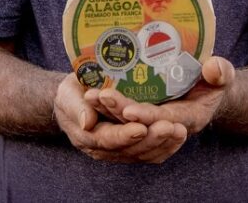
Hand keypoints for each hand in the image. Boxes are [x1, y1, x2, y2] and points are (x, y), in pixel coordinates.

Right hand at [54, 72, 187, 163]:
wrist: (76, 100)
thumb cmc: (72, 94)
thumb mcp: (67, 94)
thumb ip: (76, 107)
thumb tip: (86, 122)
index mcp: (87, 136)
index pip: (108, 139)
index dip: (124, 135)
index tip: (140, 127)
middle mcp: (104, 149)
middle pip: (131, 150)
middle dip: (152, 139)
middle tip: (169, 127)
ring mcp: (120, 151)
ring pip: (144, 154)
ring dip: (164, 143)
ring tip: (179, 130)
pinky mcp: (133, 148)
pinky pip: (151, 153)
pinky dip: (167, 146)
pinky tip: (179, 135)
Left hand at [86, 56, 234, 135]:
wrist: (205, 90)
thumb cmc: (213, 80)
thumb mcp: (222, 74)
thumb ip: (221, 72)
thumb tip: (214, 67)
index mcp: (190, 118)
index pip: (166, 121)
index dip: (148, 116)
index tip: (130, 110)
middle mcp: (169, 128)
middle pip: (141, 125)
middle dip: (119, 113)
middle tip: (100, 96)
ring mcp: (152, 127)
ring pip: (126, 127)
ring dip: (107, 114)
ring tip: (90, 96)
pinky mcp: (140, 123)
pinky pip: (120, 125)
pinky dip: (105, 116)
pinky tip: (89, 101)